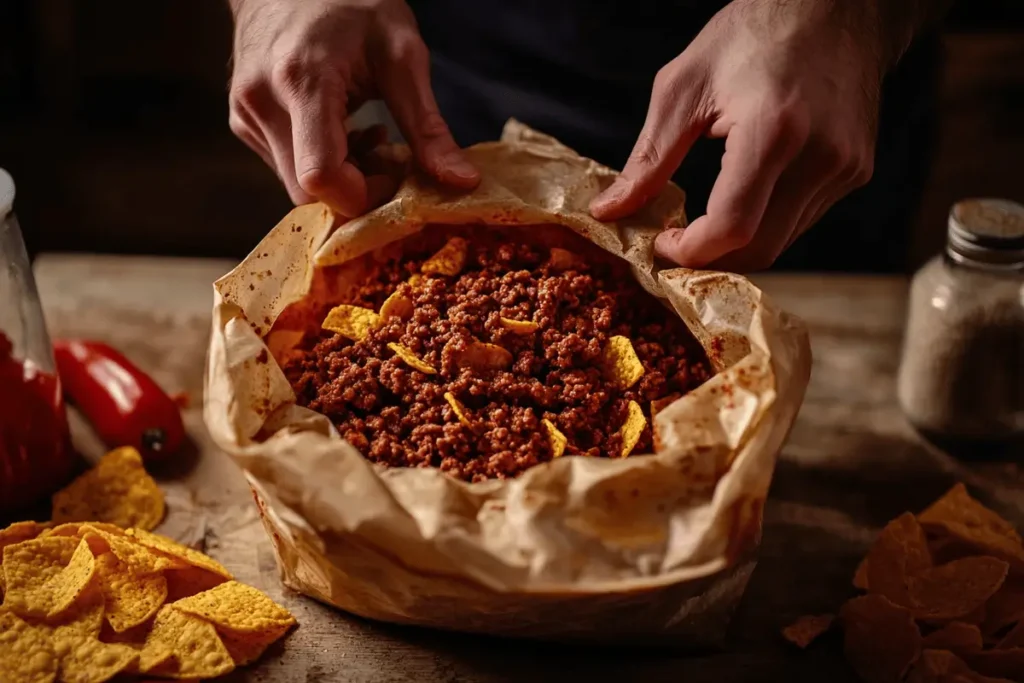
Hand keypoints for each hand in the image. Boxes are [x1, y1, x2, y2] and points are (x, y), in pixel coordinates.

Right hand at [228, 0, 479, 217]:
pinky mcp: (242, 122)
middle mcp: (262, 103)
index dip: (364, 195)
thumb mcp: (402, 54)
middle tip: (391, 157)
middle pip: (309, 193)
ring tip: (370, 135)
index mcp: (302, 81)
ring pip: (298, 187)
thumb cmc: (350, 3)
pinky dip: (322, 163)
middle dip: (356, 190)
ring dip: (341, 178)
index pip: (321, 176)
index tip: (397, 175)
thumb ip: (427, 126)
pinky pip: (287, 169)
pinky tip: (343, 130)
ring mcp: (245, 115)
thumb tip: (463, 183)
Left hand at [589, 0, 882, 271]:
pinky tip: (741, 196)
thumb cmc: (754, 32)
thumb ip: (648, 159)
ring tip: (702, 220)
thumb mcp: (683, 87)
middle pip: (758, 250)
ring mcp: (845, 167)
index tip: (661, 243)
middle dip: (709, 259)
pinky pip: (802, 219)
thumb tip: (609, 211)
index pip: (732, 228)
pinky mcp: (855, 171)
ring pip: (781, 242)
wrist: (839, 4)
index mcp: (773, 130)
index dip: (690, 251)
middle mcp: (818, 157)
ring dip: (736, 243)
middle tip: (673, 242)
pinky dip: (765, 222)